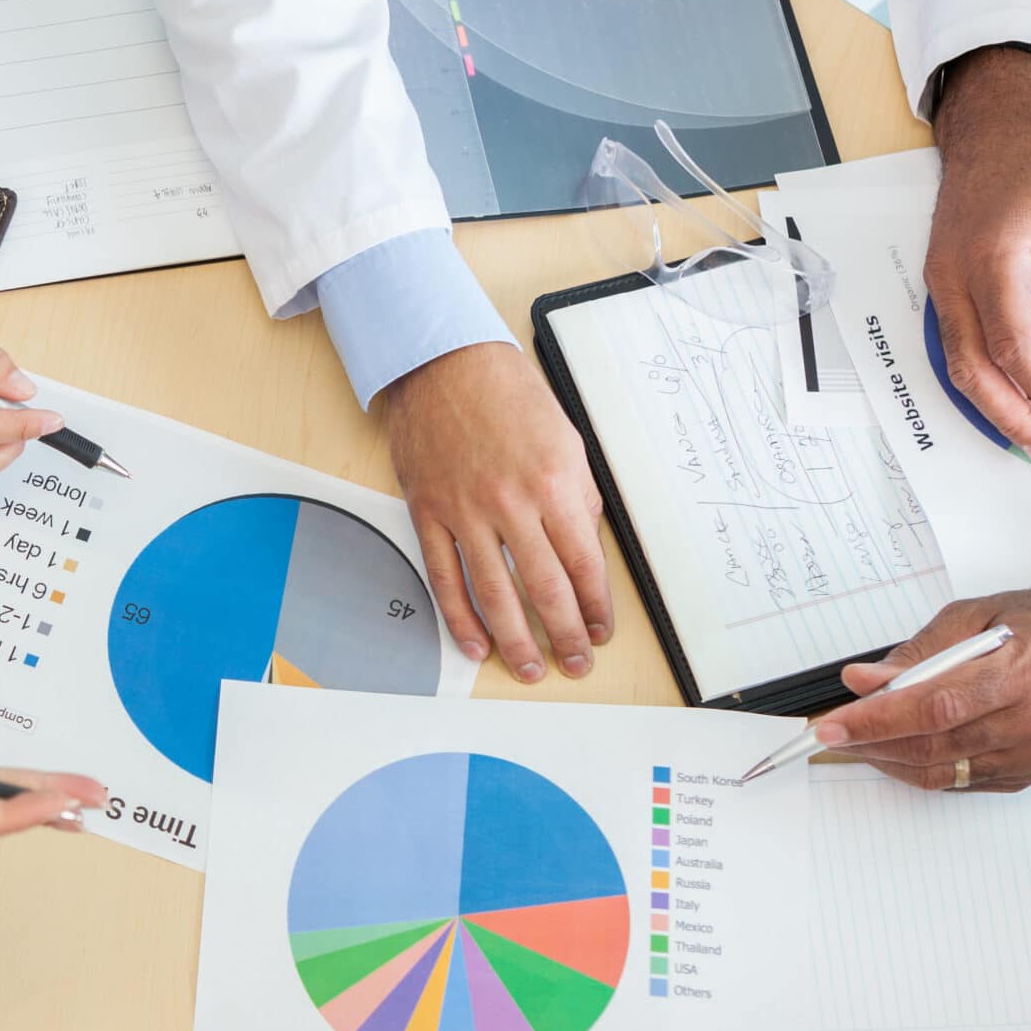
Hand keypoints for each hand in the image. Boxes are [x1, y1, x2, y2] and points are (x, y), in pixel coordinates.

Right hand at [378, 342, 612, 680]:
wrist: (444, 363)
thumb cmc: (507, 393)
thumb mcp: (566, 437)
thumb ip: (577, 496)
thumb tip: (583, 546)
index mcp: (555, 483)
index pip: (584, 563)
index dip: (595, 606)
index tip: (601, 630)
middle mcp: (512, 502)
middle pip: (545, 588)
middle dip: (565, 635)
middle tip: (575, 663)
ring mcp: (466, 511)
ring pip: (495, 593)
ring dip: (516, 640)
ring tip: (530, 668)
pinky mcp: (430, 513)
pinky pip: (446, 577)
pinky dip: (461, 617)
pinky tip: (476, 643)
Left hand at [816, 584, 1030, 792]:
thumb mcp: (983, 614)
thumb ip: (923, 650)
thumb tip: (867, 680)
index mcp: (1022, 670)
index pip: (934, 704)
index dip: (877, 717)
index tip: (834, 722)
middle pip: (934, 743)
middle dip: (871, 742)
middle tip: (832, 734)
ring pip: (944, 770)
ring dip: (890, 759)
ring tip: (858, 741)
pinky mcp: (1030, 772)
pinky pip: (962, 782)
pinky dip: (922, 770)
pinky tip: (899, 751)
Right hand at [926, 47, 1030, 463]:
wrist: (990, 125)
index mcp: (991, 258)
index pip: (1013, 343)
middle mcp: (953, 277)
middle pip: (970, 367)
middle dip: (1010, 415)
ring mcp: (939, 282)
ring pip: (954, 362)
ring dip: (991, 405)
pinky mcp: (942, 284)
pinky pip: (954, 344)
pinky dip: (980, 379)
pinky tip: (1009, 397)